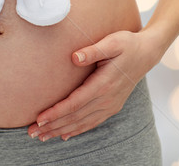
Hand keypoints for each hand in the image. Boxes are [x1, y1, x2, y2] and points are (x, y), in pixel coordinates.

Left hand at [27, 29, 162, 141]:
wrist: (147, 53)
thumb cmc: (127, 44)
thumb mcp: (112, 42)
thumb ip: (93, 50)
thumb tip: (75, 56)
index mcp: (104, 84)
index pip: (75, 103)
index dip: (56, 113)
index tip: (39, 118)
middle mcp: (107, 99)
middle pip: (75, 117)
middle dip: (52, 126)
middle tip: (31, 132)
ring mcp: (110, 105)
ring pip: (82, 123)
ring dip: (61, 131)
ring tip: (42, 137)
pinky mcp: (112, 106)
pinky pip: (92, 122)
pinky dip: (77, 130)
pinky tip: (65, 135)